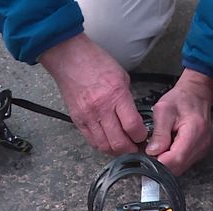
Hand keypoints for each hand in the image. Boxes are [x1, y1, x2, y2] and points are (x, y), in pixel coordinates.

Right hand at [40, 33, 146, 154]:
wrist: (69, 57)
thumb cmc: (95, 62)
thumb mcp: (122, 77)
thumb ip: (128, 100)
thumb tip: (135, 118)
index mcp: (116, 95)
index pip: (133, 127)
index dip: (141, 137)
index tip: (144, 136)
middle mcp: (101, 108)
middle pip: (119, 142)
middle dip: (131, 149)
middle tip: (136, 148)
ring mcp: (87, 116)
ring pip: (104, 146)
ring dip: (116, 151)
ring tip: (123, 148)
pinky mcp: (77, 120)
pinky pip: (91, 141)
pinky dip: (102, 146)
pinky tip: (108, 143)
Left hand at [146, 68, 212, 175]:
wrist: (196, 95)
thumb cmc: (181, 99)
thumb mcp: (163, 110)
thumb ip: (159, 133)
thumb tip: (152, 152)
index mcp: (194, 132)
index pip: (176, 159)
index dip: (158, 162)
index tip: (147, 156)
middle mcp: (201, 145)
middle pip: (177, 167)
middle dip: (160, 163)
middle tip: (150, 151)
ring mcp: (202, 150)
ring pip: (179, 168)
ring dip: (166, 162)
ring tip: (159, 146)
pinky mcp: (199, 153)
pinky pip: (183, 163)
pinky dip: (171, 159)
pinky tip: (167, 148)